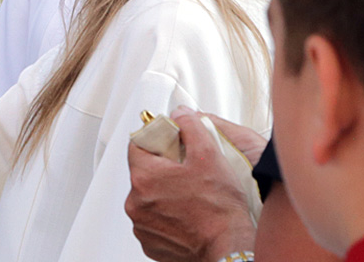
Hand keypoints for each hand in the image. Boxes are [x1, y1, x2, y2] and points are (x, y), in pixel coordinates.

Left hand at [126, 107, 257, 261]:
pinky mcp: (150, 243)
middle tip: (185, 171)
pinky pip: (153, 219)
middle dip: (162, 168)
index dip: (156, 140)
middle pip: (143, 171)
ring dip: (163, 192)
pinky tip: (186, 213)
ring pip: (147, 196)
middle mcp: (136, 203)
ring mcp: (141, 225)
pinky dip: (165, 215)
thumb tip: (180, 114)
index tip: (170, 143)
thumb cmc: (219, 208)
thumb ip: (190, 126)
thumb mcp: (208, 154)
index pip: (137, 144)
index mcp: (144, 177)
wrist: (228, 248)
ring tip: (189, 195)